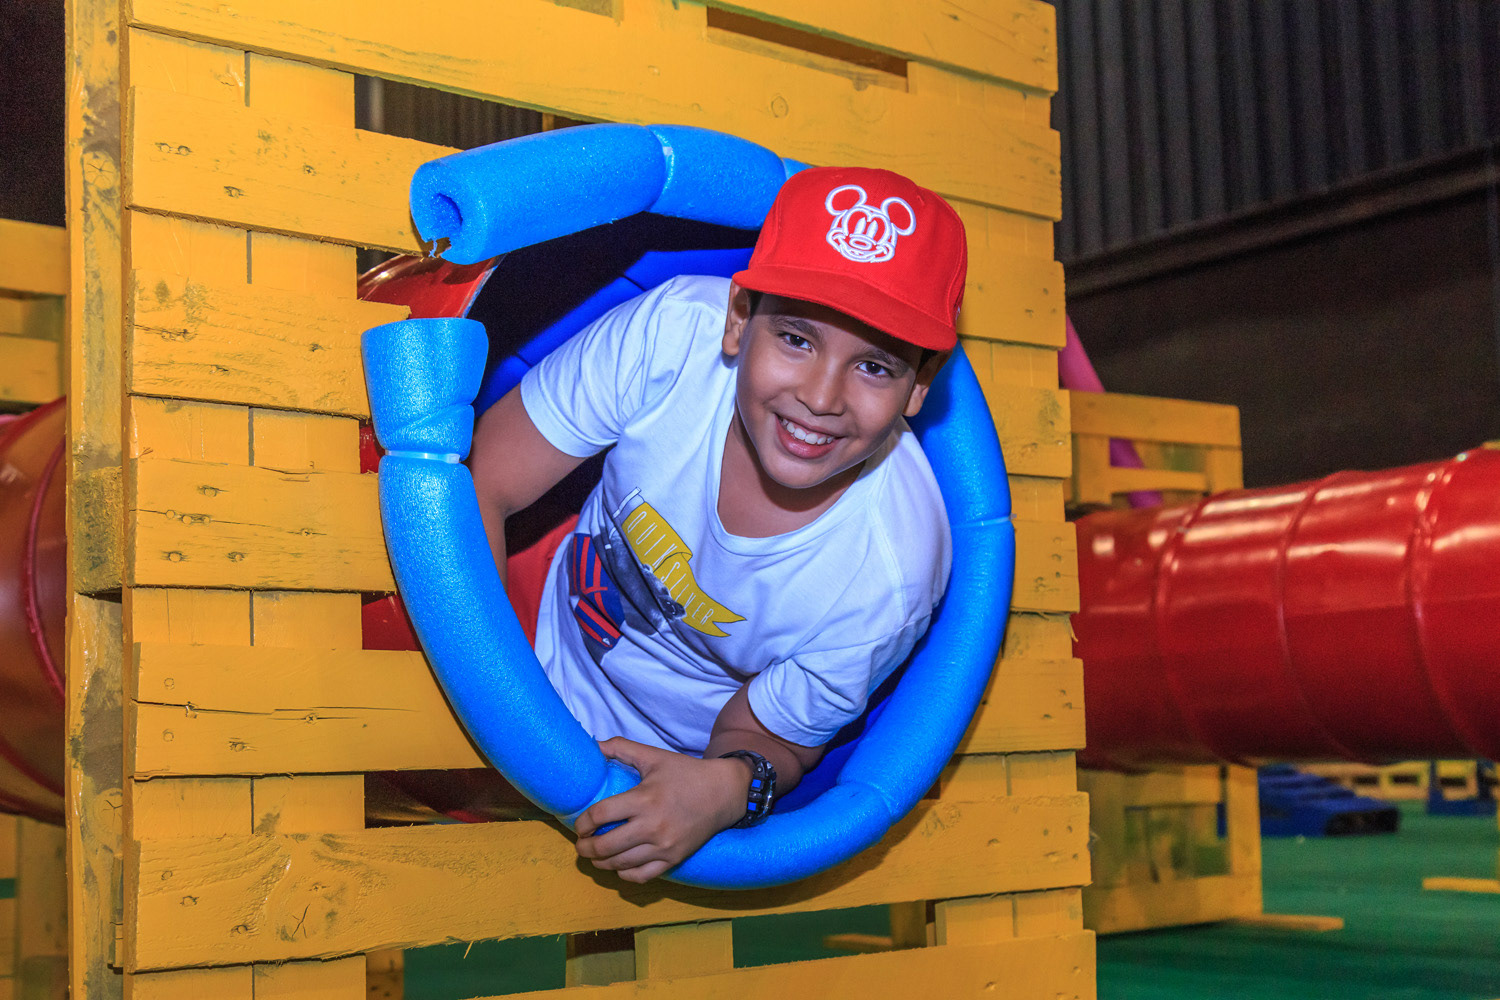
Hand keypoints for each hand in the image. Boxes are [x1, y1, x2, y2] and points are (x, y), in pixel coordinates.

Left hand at [573, 738, 750, 882]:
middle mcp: (652, 826)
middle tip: (581, 844)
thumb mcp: (654, 756)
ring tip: (594, 856)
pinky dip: (624, 874)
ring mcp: (663, 846)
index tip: (580, 825)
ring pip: (619, 864)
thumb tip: (594, 745)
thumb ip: (622, 748)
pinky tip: (618, 865)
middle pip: (605, 846)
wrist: (723, 793)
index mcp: (644, 799)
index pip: (600, 815)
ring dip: (600, 862)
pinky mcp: (673, 859)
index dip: (583, 823)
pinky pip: (641, 876)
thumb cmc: (685, 773)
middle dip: (585, 847)